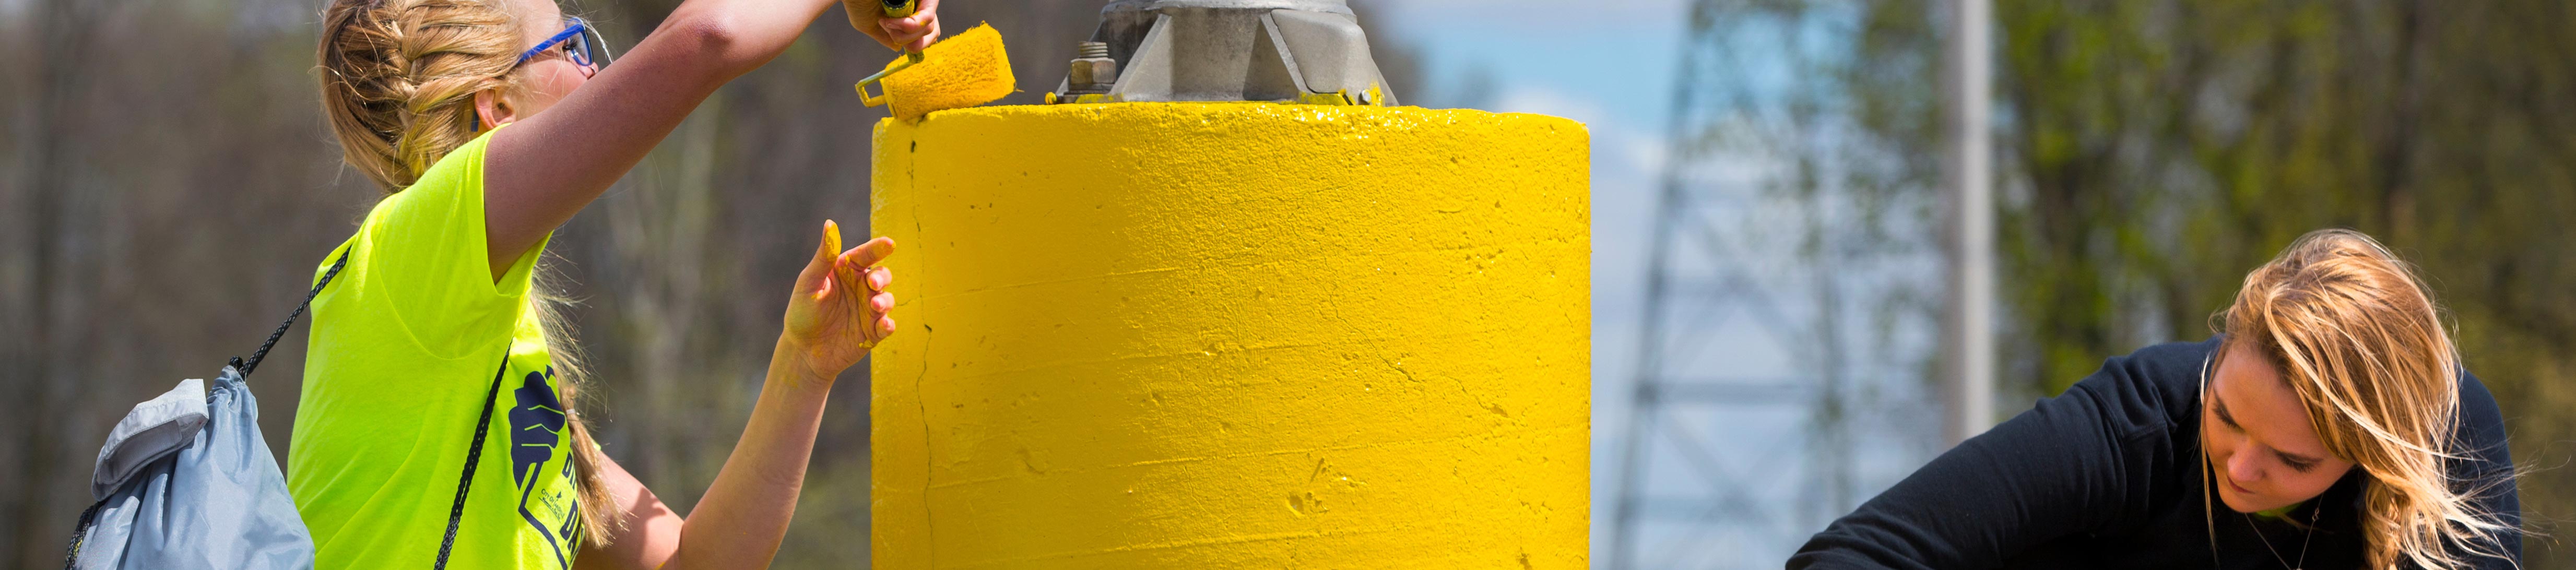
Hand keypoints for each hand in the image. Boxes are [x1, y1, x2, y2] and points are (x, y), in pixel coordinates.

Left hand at [780, 220, 896, 383]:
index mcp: (846, 271)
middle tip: (872, 283)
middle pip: (882, 275)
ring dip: (885, 301)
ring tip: (874, 306)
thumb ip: (823, 257)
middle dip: (882, 277)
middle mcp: (861, 288)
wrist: (802, 351)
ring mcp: (868, 310)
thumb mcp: (809, 283)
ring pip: (887, 299)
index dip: (878, 248)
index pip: (866, 255)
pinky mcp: (873, 332)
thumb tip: (830, 224)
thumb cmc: (802, 313)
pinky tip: (883, 325)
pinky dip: (888, 324)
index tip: (888, 244)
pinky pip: (887, 325)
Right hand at [846, 0, 941, 51]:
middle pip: (932, 32)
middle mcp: (917, 5)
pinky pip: (927, 18)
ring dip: (905, 33)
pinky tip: (890, 20)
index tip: (896, 40)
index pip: (928, 33)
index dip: (916, 44)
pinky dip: (909, 26)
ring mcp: (920, 0)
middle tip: (889, 31)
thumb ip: (886, 38)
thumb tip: (899, 48)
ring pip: (929, 27)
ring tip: (885, 21)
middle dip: (909, 41)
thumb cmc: (857, 2)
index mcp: (909, 12)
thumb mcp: (870, 25)